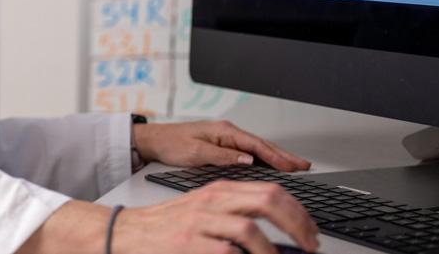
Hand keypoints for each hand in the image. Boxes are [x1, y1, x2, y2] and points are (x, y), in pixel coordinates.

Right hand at [114, 180, 319, 253]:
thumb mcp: (204, 210)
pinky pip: (227, 252)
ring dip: (273, 252)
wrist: (128, 232)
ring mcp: (200, 222)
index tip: (311, 231)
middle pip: (266, 201)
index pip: (270, 190)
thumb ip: (236, 215)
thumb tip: (276, 234)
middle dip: (297, 225)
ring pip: (249, 229)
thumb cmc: (167, 225)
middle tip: (310, 245)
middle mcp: (213, 201)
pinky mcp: (189, 243)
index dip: (298, 211)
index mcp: (220, 190)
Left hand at [133, 120, 311, 171]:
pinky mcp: (222, 144)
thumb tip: (247, 159)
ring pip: (257, 148)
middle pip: (261, 145)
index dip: (276, 156)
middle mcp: (227, 132)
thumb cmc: (172, 144)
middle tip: (304, 166)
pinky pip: (249, 151)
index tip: (293, 167)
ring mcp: (226, 137)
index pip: (256, 144)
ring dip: (276, 157)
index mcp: (223, 131)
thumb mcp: (195, 153)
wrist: (155, 140)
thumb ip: (222, 156)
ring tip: (295, 166)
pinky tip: (271, 165)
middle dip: (284, 155)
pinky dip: (263, 157)